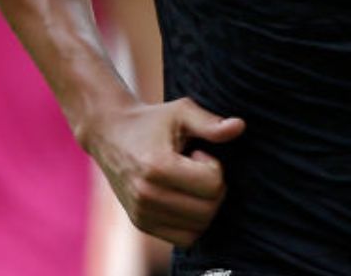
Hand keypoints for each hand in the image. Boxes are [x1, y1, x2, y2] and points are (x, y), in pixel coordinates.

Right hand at [84, 97, 245, 245]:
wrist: (110, 134)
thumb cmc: (151, 121)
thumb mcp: (181, 112)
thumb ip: (210, 123)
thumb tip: (239, 126)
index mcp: (157, 166)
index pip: (212, 185)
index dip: (213, 166)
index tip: (197, 154)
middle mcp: (146, 194)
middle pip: (208, 209)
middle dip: (213, 188)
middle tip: (195, 168)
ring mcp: (142, 213)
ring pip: (199, 227)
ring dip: (203, 205)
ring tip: (186, 182)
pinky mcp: (141, 224)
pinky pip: (185, 238)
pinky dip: (193, 222)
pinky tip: (182, 198)